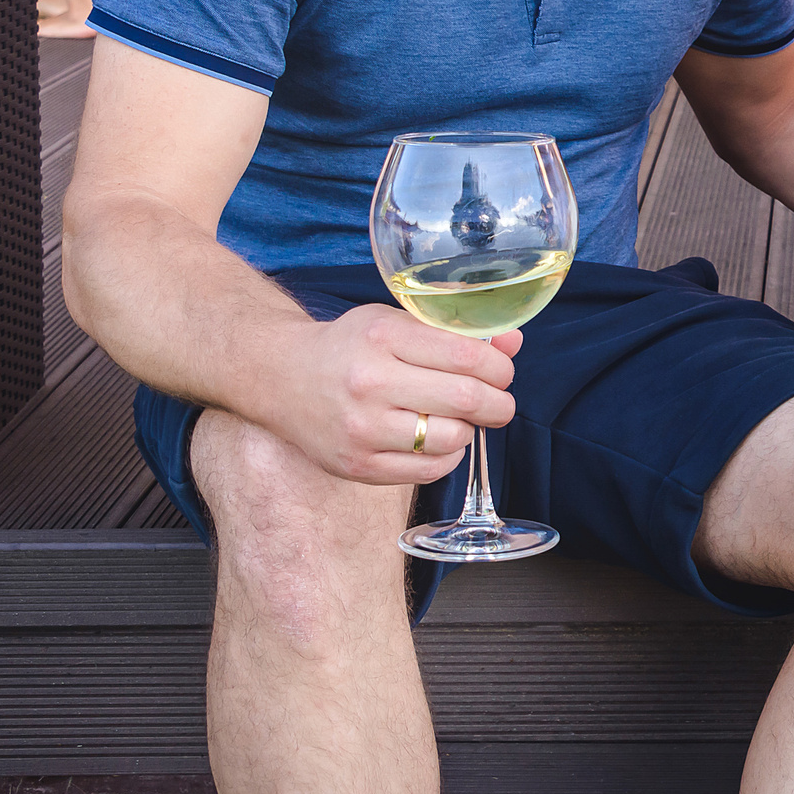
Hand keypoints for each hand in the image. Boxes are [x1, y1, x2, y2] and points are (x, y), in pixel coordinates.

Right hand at [266, 304, 523, 487]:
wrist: (281, 379)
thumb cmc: (349, 347)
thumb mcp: (395, 322)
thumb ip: (453, 332)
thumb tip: (512, 344)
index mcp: (382, 336)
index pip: (466, 354)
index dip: (499, 367)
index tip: (502, 372)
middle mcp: (370, 382)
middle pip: (465, 398)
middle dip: (498, 403)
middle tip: (499, 403)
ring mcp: (362, 428)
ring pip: (451, 438)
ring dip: (469, 430)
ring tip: (458, 419)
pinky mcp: (358, 466)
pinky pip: (429, 471)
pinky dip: (448, 457)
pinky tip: (438, 441)